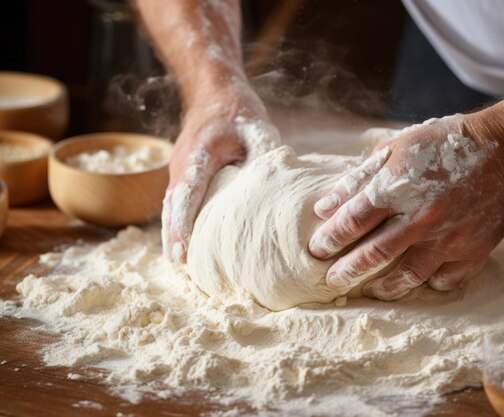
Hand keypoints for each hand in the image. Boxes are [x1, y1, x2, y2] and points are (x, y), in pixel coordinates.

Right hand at [162, 83, 279, 262]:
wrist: (212, 90)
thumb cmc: (236, 110)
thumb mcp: (257, 128)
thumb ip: (265, 155)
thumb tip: (278, 188)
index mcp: (199, 155)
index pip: (188, 193)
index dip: (184, 224)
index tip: (183, 250)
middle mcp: (182, 165)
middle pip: (173, 207)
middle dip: (175, 237)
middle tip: (181, 266)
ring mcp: (179, 169)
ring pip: (171, 207)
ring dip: (174, 232)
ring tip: (181, 263)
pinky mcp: (184, 172)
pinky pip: (177, 202)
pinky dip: (178, 221)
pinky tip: (187, 242)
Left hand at [308, 113, 503, 299]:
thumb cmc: (443, 145)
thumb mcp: (396, 148)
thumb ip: (358, 178)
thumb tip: (325, 207)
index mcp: (397, 186)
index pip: (351, 222)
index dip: (329, 239)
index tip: (316, 249)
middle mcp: (421, 216)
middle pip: (373, 255)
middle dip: (346, 271)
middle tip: (331, 281)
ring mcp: (449, 237)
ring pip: (407, 276)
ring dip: (383, 287)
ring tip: (370, 290)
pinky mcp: (474, 249)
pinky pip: (444, 278)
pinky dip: (428, 283)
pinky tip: (419, 280)